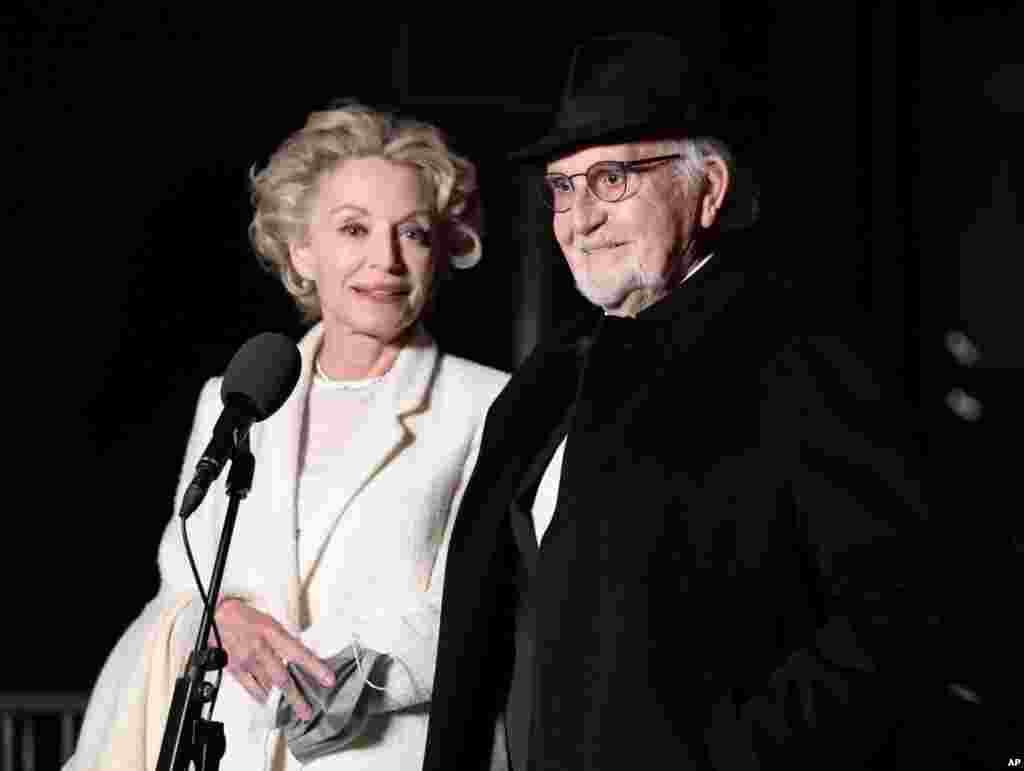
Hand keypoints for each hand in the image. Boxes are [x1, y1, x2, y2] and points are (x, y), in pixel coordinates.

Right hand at [212, 599, 334, 720]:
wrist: (218, 616)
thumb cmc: (246, 618)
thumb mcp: (271, 623)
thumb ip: (286, 641)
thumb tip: (304, 656)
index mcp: (273, 632)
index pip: (299, 653)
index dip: (315, 668)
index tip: (327, 679)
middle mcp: (261, 648)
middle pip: (282, 678)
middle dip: (296, 697)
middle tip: (306, 711)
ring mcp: (247, 660)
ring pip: (267, 686)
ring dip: (279, 700)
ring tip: (290, 711)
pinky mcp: (235, 669)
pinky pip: (251, 688)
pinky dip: (261, 697)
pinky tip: (269, 703)